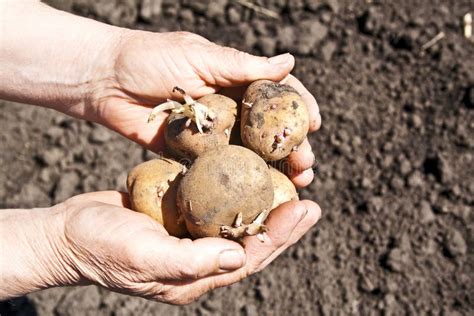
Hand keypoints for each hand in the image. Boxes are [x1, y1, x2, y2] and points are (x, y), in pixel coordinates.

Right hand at [18, 191, 319, 303]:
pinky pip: (213, 204)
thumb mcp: (143, 258)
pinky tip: (245, 172)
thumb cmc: (101, 247)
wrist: (68, 232)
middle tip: (309, 198)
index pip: (250, 258)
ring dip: (260, 203)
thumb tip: (239, 256)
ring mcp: (189, 236)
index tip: (307, 209)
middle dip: (281, 221)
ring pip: (235, 221)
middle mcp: (199, 259)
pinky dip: (232, 190)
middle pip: (250, 240)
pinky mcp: (178, 215)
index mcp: (196, 275)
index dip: (280, 235)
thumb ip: (190, 262)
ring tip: (286, 182)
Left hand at [91, 31, 320, 186]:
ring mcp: (212, 133)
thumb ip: (241, 66)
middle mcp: (229, 107)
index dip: (300, 107)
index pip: (277, 93)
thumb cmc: (148, 59)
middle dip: (292, 146)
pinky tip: (257, 195)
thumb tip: (289, 61)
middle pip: (269, 130)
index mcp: (234, 79)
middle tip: (307, 166)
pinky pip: (221, 169)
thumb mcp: (197, 57)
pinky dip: (239, 182)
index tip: (317, 124)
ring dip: (273, 169)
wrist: (104, 82)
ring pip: (250, 153)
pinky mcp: (193, 154)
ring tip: (295, 184)